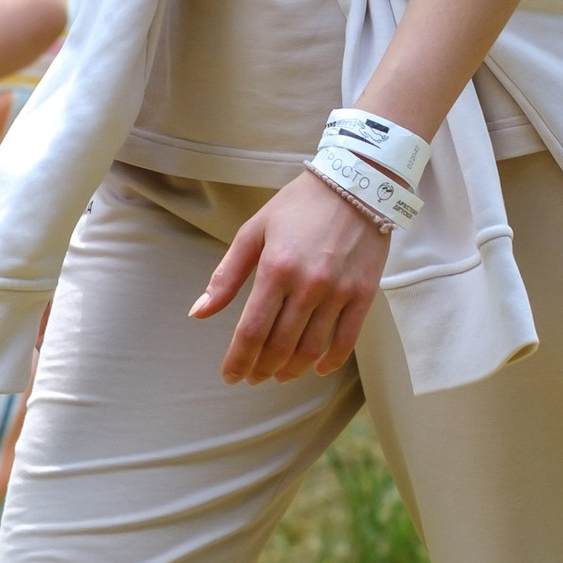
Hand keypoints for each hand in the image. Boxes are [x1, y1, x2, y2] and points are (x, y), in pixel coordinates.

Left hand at [191, 170, 389, 384]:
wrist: (356, 184)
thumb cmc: (299, 206)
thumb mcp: (254, 231)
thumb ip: (227, 275)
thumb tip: (199, 312)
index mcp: (275, 269)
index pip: (252, 330)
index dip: (238, 360)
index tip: (230, 375)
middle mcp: (307, 285)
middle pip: (280, 345)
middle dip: (261, 369)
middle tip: (253, 377)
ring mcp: (338, 292)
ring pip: (311, 348)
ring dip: (292, 370)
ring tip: (279, 375)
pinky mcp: (363, 294)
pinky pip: (346, 340)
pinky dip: (330, 361)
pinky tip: (316, 368)